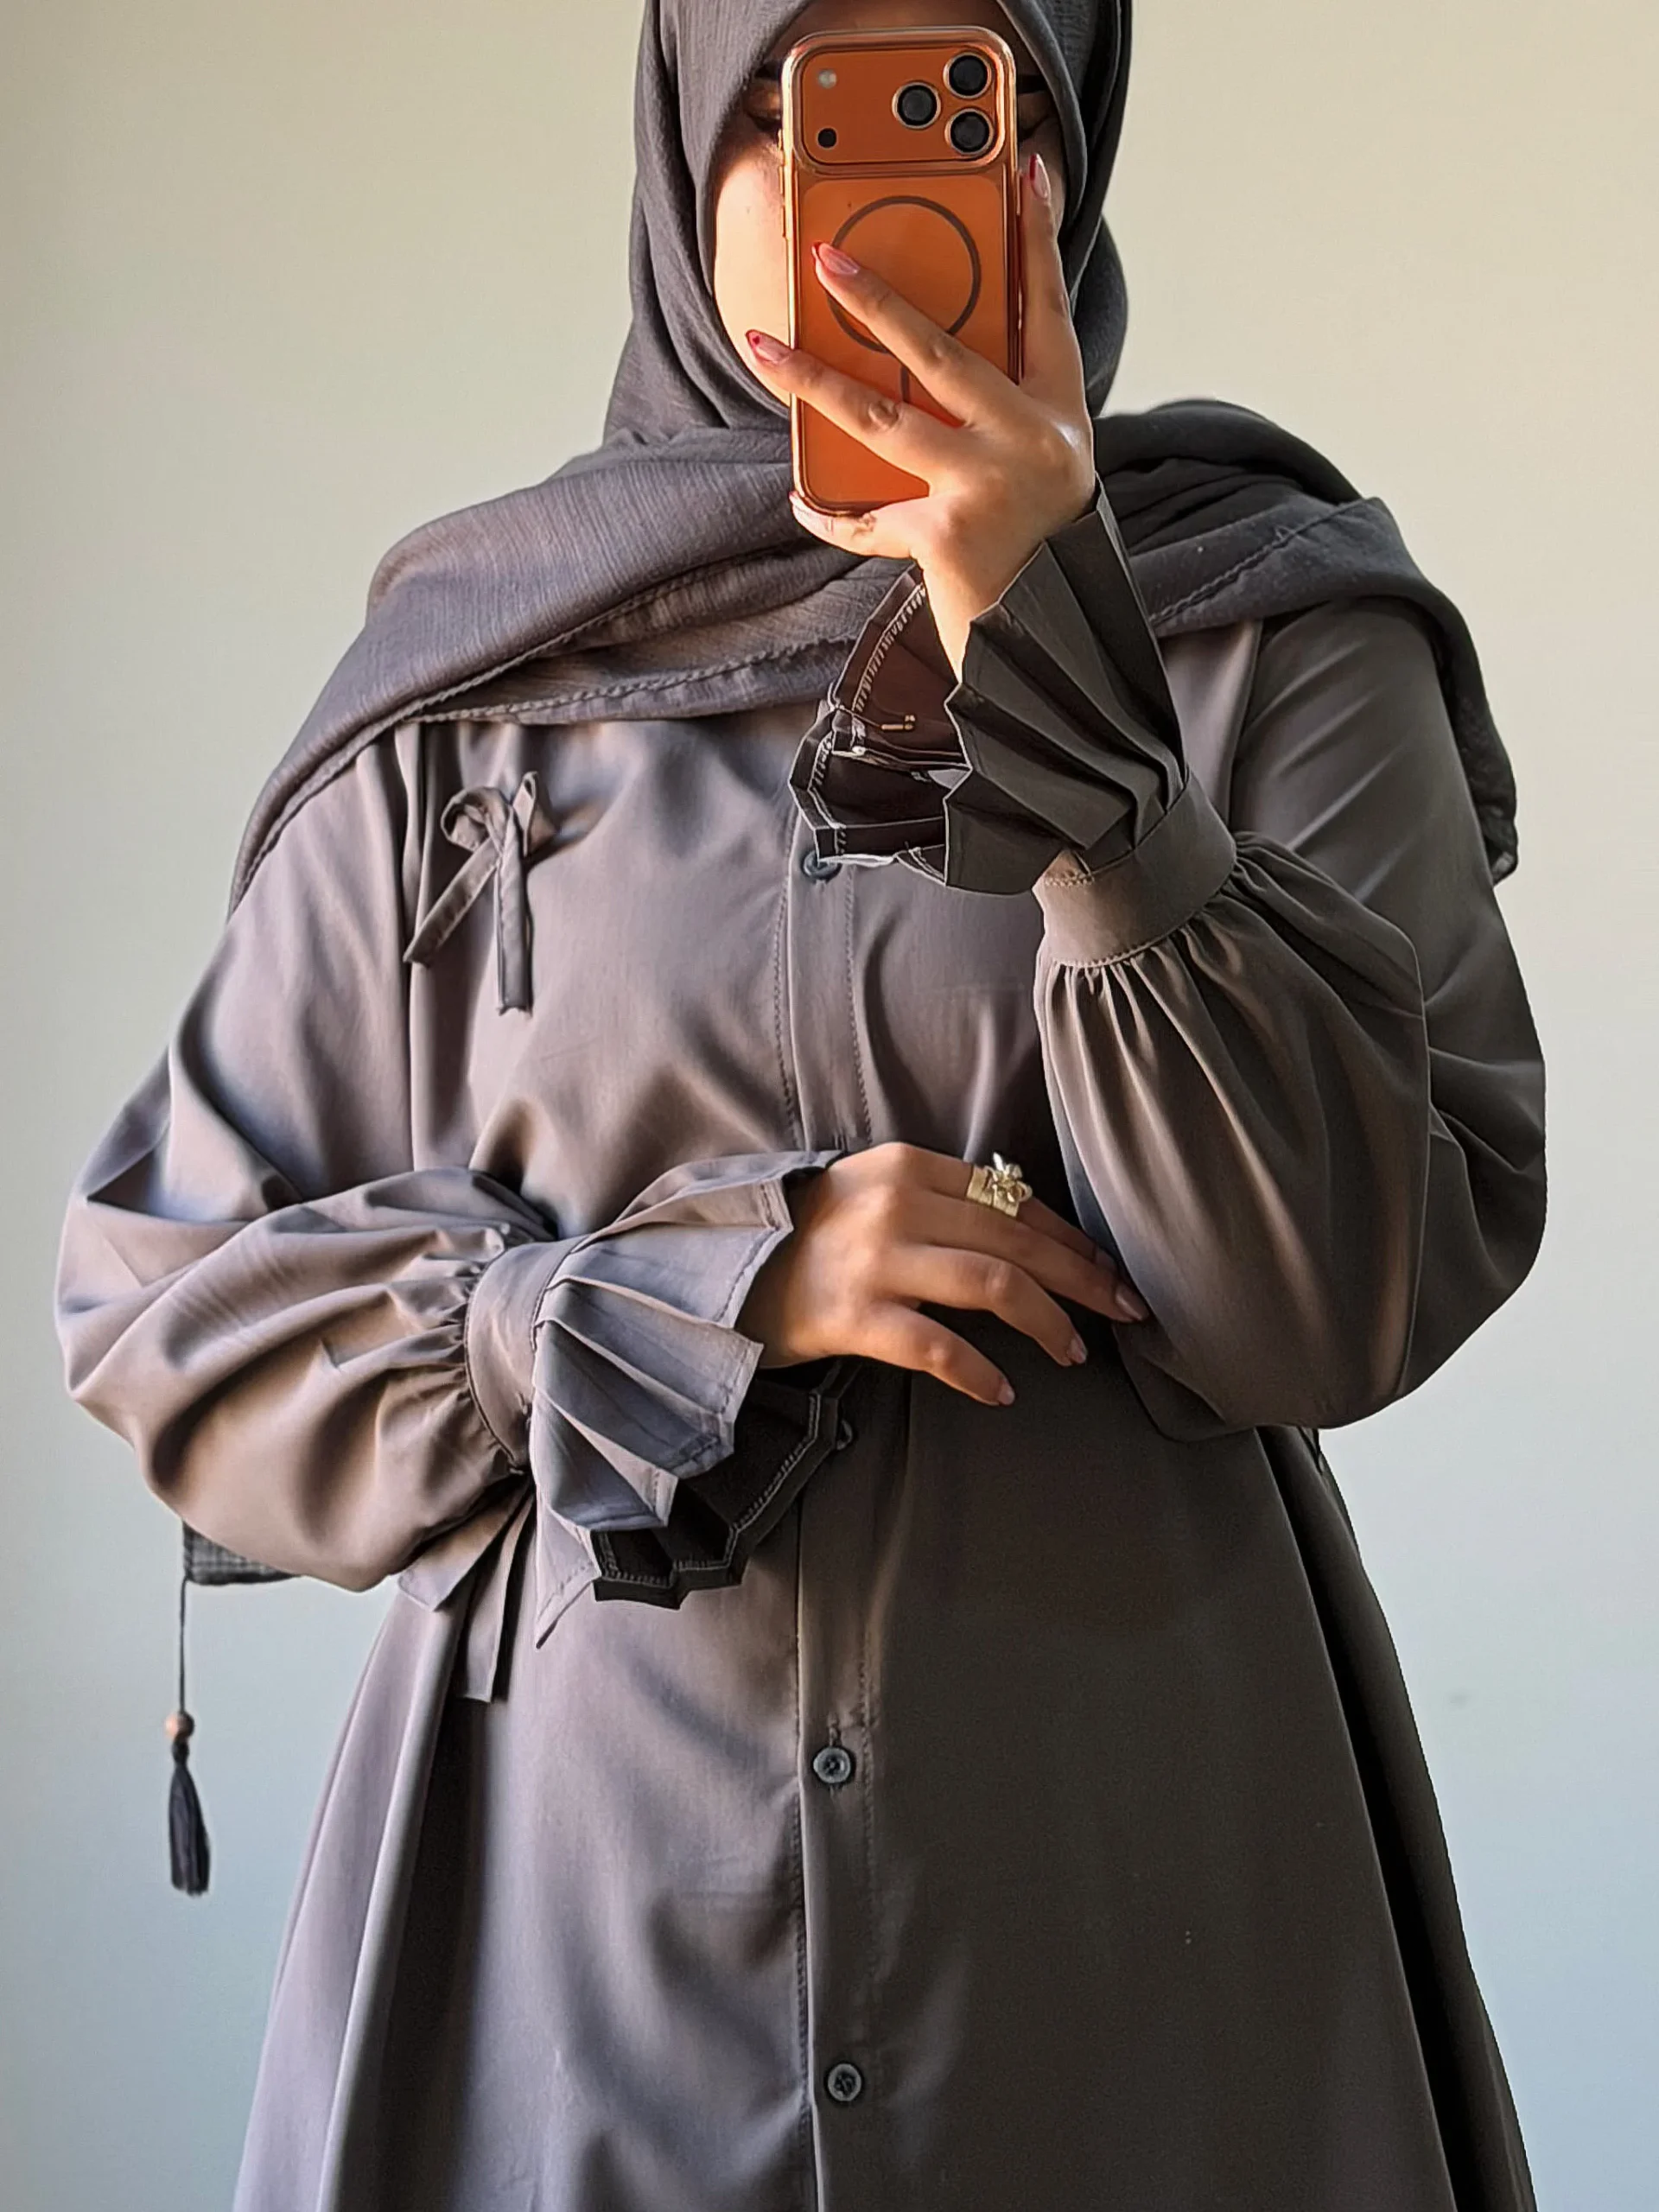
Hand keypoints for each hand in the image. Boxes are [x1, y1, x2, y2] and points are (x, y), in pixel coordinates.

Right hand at [737, 1143, 1147, 1407]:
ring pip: (993, 1285)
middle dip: (1084, 1279)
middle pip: (1018, 1241)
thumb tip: (1030, 1230)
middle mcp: (897, 1205)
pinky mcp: (852, 1316)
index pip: (1014, 1199)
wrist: (719, 1273)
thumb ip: (941, 1198)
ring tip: (1074, 1353)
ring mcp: (874, 1260)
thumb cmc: (810, 1239)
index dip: (1071, 1237)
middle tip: (1126, 1312)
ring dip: (1049, 1321)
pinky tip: (1005, 1392)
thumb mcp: (875, 1193)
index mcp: (909, 1166)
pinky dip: (978, 1371)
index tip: (1110, 1269)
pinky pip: (935, 1346)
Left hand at [743, 150, 1096, 678]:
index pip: (1048, 308)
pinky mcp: (945, 534)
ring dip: (813, 381)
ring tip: (764, 347)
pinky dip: (831, 511)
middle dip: (878, 300)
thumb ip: (994, 415)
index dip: (1039, 238)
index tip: (1026, 171)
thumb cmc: (1036, 550)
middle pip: (943, 352)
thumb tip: (906, 364)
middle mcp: (1030, 441)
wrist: (1050, 643)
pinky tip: (802, 496)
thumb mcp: (1037, 469)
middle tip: (826, 256)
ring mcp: (987, 485)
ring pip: (883, 418)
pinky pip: (867, 515)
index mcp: (1058, 414)